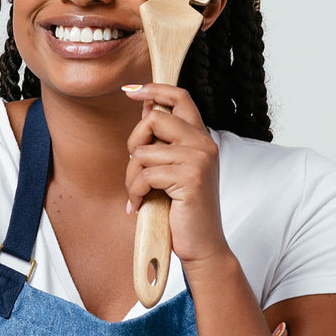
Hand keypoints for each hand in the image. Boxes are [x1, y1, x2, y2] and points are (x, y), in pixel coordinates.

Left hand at [123, 83, 227, 265]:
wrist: (203, 246)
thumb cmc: (182, 210)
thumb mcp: (172, 170)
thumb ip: (163, 142)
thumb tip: (146, 108)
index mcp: (201, 139)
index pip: (181, 97)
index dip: (154, 89)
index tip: (131, 91)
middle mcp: (204, 144)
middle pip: (155, 118)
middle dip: (134, 142)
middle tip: (135, 167)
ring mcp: (199, 160)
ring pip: (143, 151)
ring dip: (131, 177)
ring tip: (138, 195)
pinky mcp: (190, 178)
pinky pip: (145, 174)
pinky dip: (135, 192)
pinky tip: (138, 206)